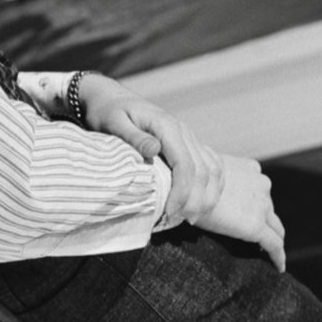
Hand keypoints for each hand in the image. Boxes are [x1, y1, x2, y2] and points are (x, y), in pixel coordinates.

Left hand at [71, 76, 280, 266]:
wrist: (111, 98)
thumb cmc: (107, 112)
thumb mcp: (113, 121)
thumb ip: (133, 136)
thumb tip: (154, 150)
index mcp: (167, 127)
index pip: (187, 166)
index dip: (182, 194)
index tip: (169, 214)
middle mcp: (184, 132)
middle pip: (205, 172)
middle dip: (195, 201)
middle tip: (176, 222)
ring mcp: (189, 137)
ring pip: (213, 170)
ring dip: (206, 197)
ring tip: (188, 218)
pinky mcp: (189, 144)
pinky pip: (212, 165)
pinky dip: (212, 187)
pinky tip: (200, 204)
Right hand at [185, 149, 286, 269]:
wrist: (184, 185)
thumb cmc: (186, 178)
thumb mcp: (205, 171)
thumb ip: (213, 180)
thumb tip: (203, 192)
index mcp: (250, 170)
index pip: (259, 191)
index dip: (257, 206)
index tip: (251, 216)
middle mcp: (261, 184)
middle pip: (268, 209)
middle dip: (265, 222)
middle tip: (258, 239)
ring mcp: (261, 205)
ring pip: (275, 227)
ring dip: (272, 238)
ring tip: (267, 254)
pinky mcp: (256, 226)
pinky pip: (274, 245)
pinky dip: (277, 256)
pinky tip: (278, 267)